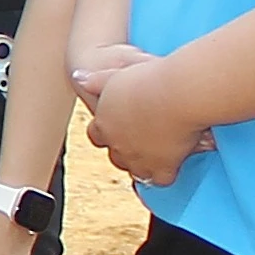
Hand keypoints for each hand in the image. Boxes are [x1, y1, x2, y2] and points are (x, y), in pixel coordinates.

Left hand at [76, 48, 210, 187]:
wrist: (177, 93)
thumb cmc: (150, 78)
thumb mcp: (117, 74)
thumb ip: (96, 80)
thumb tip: (77, 76)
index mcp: (104, 122)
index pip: (97, 134)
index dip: (108, 131)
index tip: (120, 125)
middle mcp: (117, 145)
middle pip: (116, 156)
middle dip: (127, 150)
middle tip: (144, 138)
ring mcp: (138, 159)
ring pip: (136, 171)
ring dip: (145, 164)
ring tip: (161, 151)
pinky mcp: (160, 169)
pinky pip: (160, 179)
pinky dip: (167, 172)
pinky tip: (175, 162)